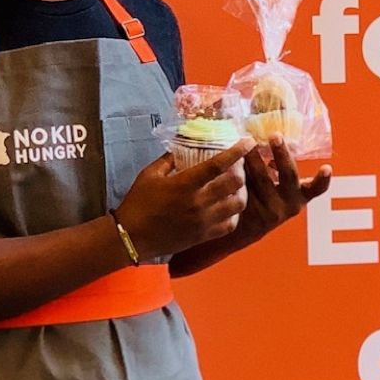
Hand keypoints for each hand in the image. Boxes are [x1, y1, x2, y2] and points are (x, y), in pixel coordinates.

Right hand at [114, 141, 254, 261]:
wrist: (132, 238)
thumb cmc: (138, 203)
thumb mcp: (150, 174)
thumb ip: (169, 160)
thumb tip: (184, 148)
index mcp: (185, 184)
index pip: (218, 165)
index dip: (236, 151)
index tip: (248, 141)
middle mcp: (199, 203)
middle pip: (235, 184)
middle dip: (242, 170)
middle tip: (238, 165)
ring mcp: (204, 221)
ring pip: (238, 205)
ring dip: (242, 192)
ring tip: (237, 186)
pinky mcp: (204, 236)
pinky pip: (230, 224)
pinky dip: (235, 213)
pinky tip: (229, 207)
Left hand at [238, 137, 332, 243]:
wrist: (242, 227)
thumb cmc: (263, 194)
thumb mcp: (280, 185)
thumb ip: (278, 164)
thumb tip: (270, 130)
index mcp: (300, 195)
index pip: (316, 188)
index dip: (322, 179)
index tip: (326, 168)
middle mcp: (289, 205)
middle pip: (288, 177)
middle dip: (282, 154)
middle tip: (275, 136)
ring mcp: (269, 211)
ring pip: (261, 180)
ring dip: (254, 158)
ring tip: (246, 142)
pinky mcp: (248, 214)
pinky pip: (243, 189)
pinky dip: (237, 173)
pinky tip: (230, 165)